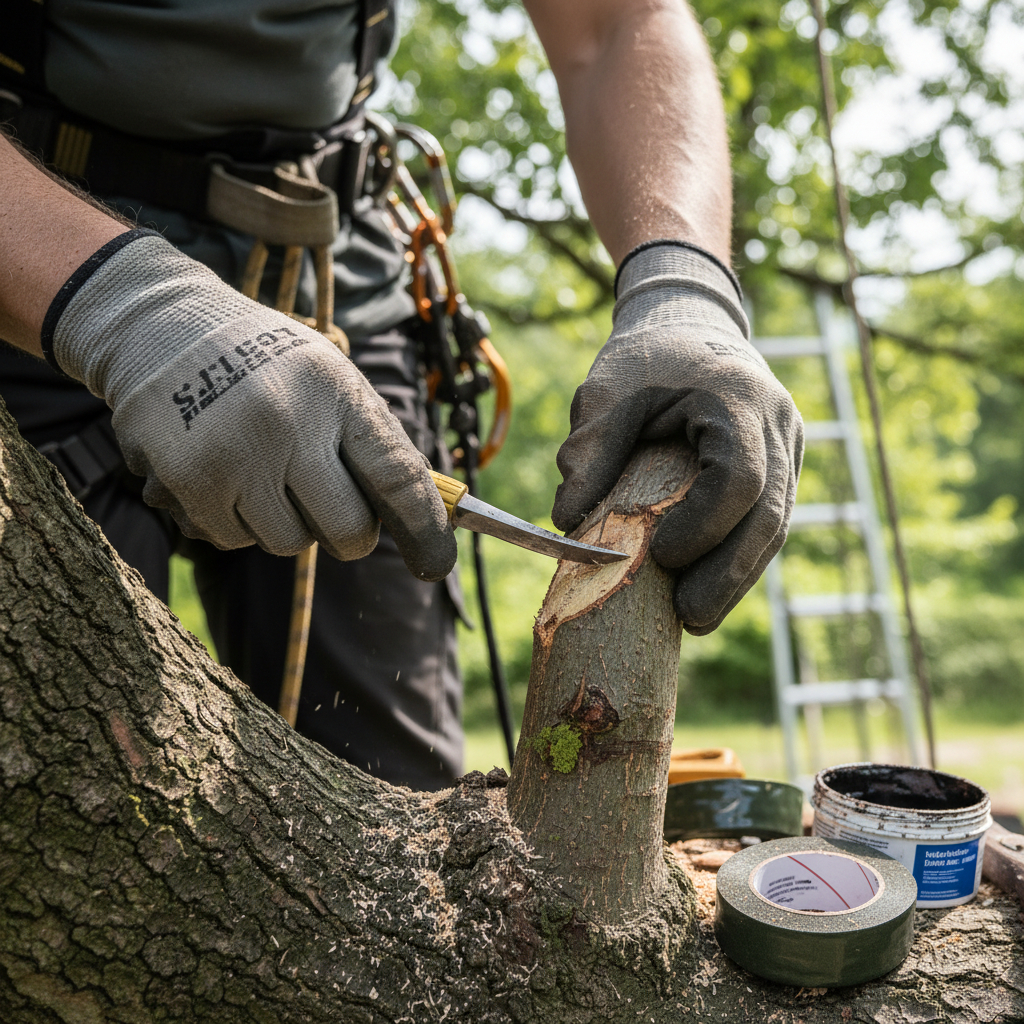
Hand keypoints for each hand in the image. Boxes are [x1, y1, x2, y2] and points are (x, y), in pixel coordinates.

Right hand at [48, 231, 455, 580]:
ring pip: (288, 543)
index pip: (398, 476)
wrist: (159, 325)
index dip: (425, 528)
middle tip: (334, 512)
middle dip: (350, 534)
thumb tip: (426, 515)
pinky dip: (236, 519)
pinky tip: (222, 470)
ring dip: (285, 522)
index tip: (437, 563)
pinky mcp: (189, 482)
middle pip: (347, 530)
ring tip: (262, 467)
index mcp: (337, 392)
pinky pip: (234, 539)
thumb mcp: (330, 379)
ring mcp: (236, 455)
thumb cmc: (266, 363)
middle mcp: (289, 423)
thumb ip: (371, 442)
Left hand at [551, 243, 803, 633]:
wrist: (688, 325)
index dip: (706, 525)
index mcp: (737, 398)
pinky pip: (766, 523)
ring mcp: (788, 449)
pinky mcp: (780, 469)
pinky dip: (737, 558)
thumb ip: (587, 452)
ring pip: (775, 527)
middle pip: (769, 515)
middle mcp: (778, 425)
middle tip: (689, 619)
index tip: (663, 556)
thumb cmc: (644, 359)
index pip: (739, 475)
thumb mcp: (603, 393)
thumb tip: (566, 522)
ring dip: (737, 578)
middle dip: (730, 574)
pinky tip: (705, 589)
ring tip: (694, 618)